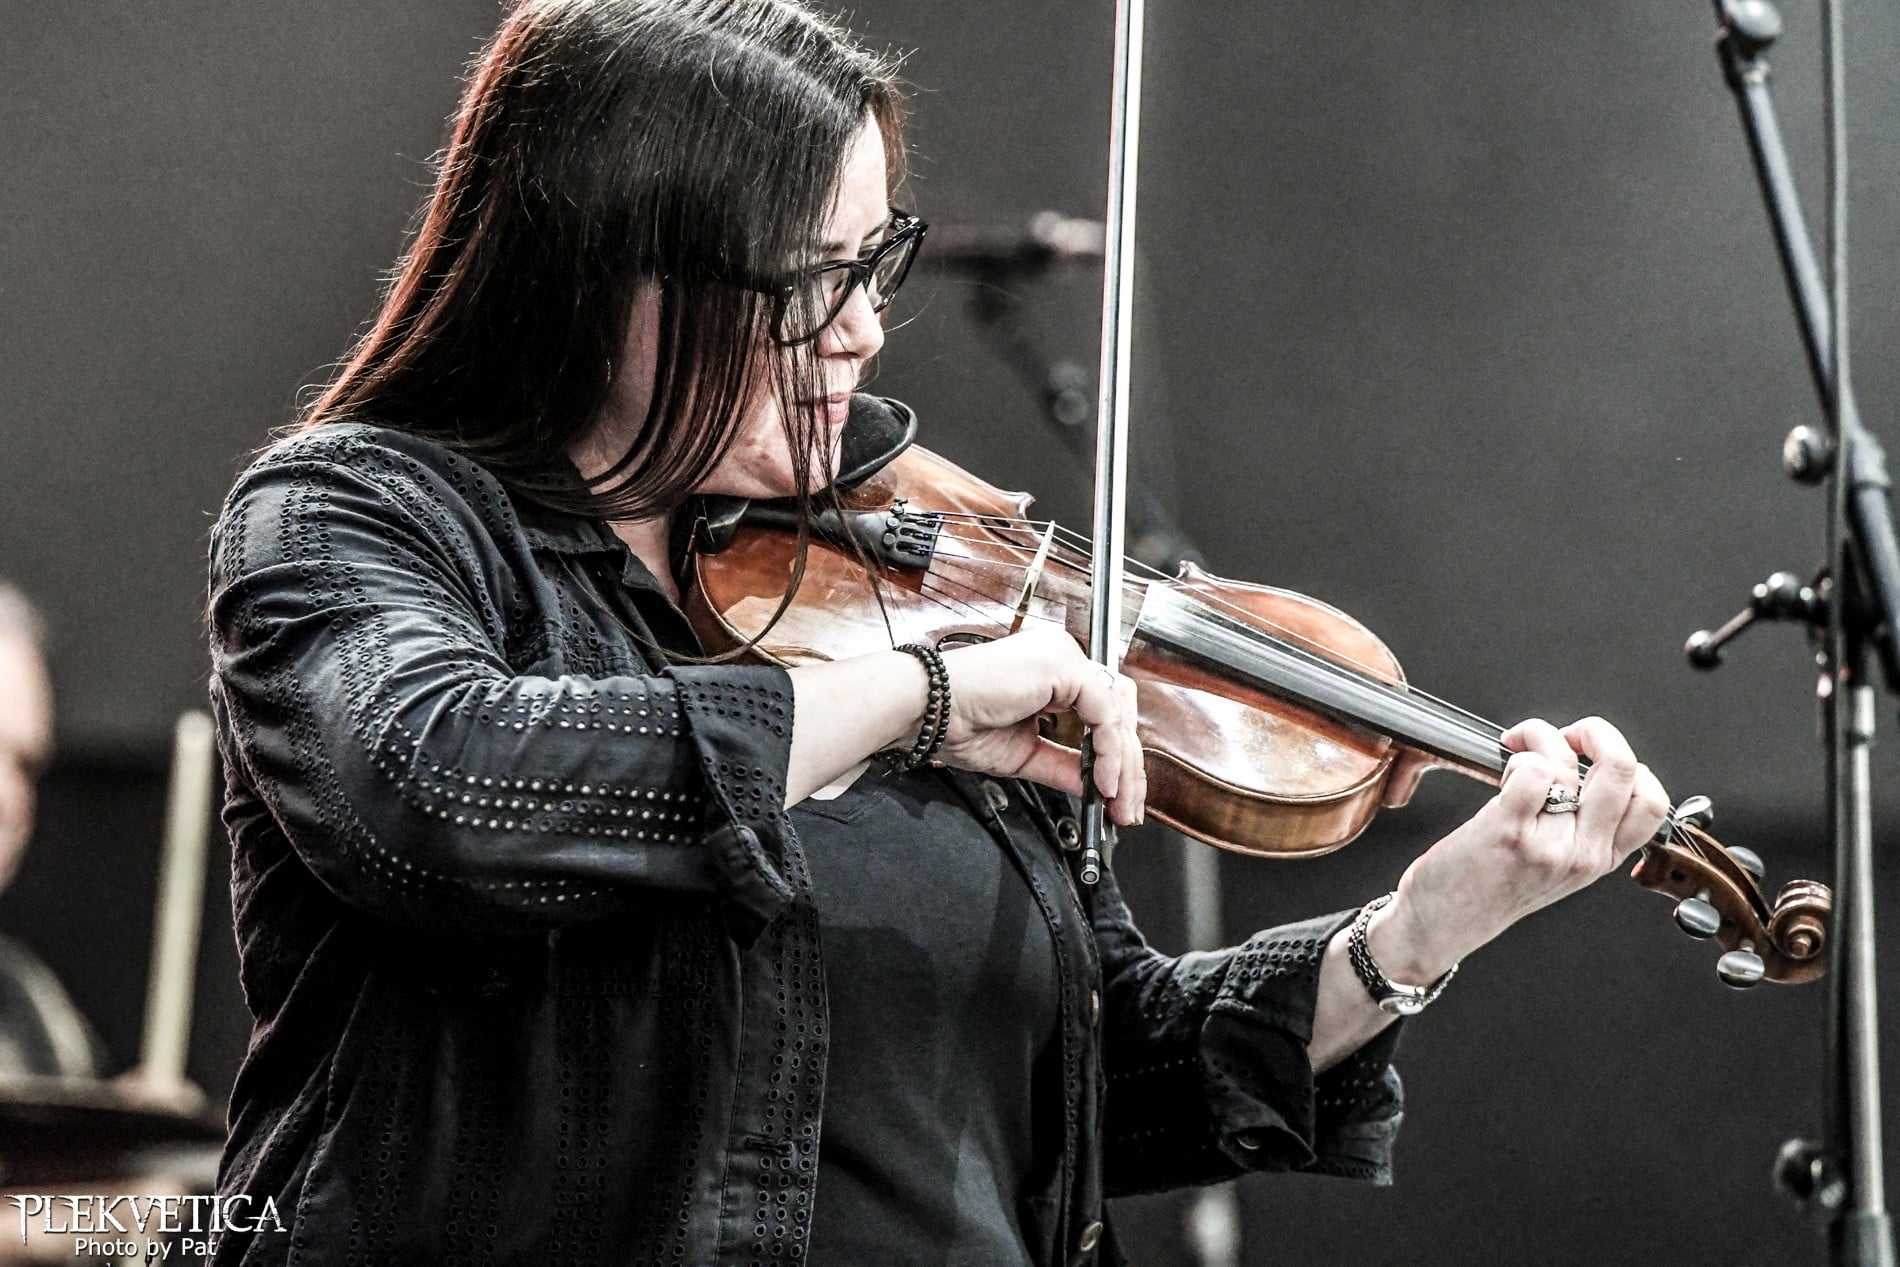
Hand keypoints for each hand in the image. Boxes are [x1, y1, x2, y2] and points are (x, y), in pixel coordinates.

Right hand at [934, 624, 1146, 825]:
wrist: (928, 711)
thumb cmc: (958, 721)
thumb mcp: (1024, 755)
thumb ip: (1064, 766)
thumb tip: (1095, 786)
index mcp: (1051, 673)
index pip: (1102, 710)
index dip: (1116, 756)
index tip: (1116, 796)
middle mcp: (1062, 658)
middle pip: (1118, 709)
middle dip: (1128, 765)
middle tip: (1127, 808)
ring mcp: (1065, 657)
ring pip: (1118, 711)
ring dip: (1124, 762)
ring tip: (1117, 800)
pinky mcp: (1064, 665)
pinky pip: (1104, 711)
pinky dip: (1110, 750)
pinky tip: (1103, 780)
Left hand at [1370, 716, 1670, 981]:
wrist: (1443, 924)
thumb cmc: (1491, 889)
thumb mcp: (1558, 869)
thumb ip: (1583, 831)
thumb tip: (1587, 770)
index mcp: (1600, 859)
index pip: (1652, 802)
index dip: (1630, 765)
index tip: (1595, 758)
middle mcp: (1583, 854)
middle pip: (1624, 769)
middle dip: (1596, 730)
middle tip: (1567, 735)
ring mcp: (1549, 844)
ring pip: (1567, 762)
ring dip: (1539, 739)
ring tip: (1518, 750)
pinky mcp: (1509, 831)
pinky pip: (1531, 769)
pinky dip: (1516, 757)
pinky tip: (1501, 772)